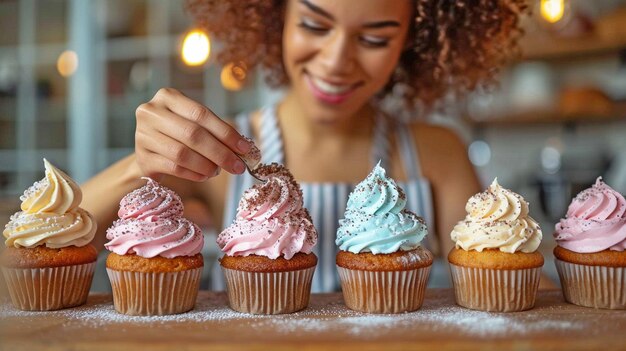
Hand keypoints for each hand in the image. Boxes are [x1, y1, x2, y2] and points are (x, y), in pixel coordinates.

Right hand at [134, 88, 250, 180]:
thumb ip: (215, 132)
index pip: (201, 114)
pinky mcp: (142, 158)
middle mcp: (151, 112)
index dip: (226, 133)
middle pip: (193, 134)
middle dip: (220, 152)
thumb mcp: (194, 124)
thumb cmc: (179, 134)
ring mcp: (142, 135)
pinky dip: (194, 174)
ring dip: (207, 165)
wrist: (151, 151)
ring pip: (182, 153)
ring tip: (218, 171)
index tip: (245, 148)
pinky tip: (204, 176)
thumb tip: (243, 150)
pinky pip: (174, 167)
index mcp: (168, 97)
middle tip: (237, 166)